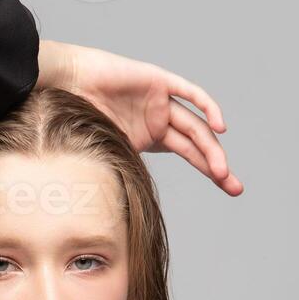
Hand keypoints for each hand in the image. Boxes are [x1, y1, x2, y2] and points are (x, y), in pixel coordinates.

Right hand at [36, 39, 242, 196]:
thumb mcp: (106, 158)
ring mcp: (162, 101)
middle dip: (217, 166)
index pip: (190, 155)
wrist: (65, 86)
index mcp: (152, 137)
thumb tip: (128, 218)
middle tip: (233, 187)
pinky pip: (189, 94)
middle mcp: (161, 120)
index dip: (210, 171)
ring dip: (211, 149)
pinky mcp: (159, 81)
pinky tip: (220, 128)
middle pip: (198, 144)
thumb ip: (123, 176)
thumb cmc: (77, 121)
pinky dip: (207, 108)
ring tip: (222, 172)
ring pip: (195, 127)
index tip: (229, 190)